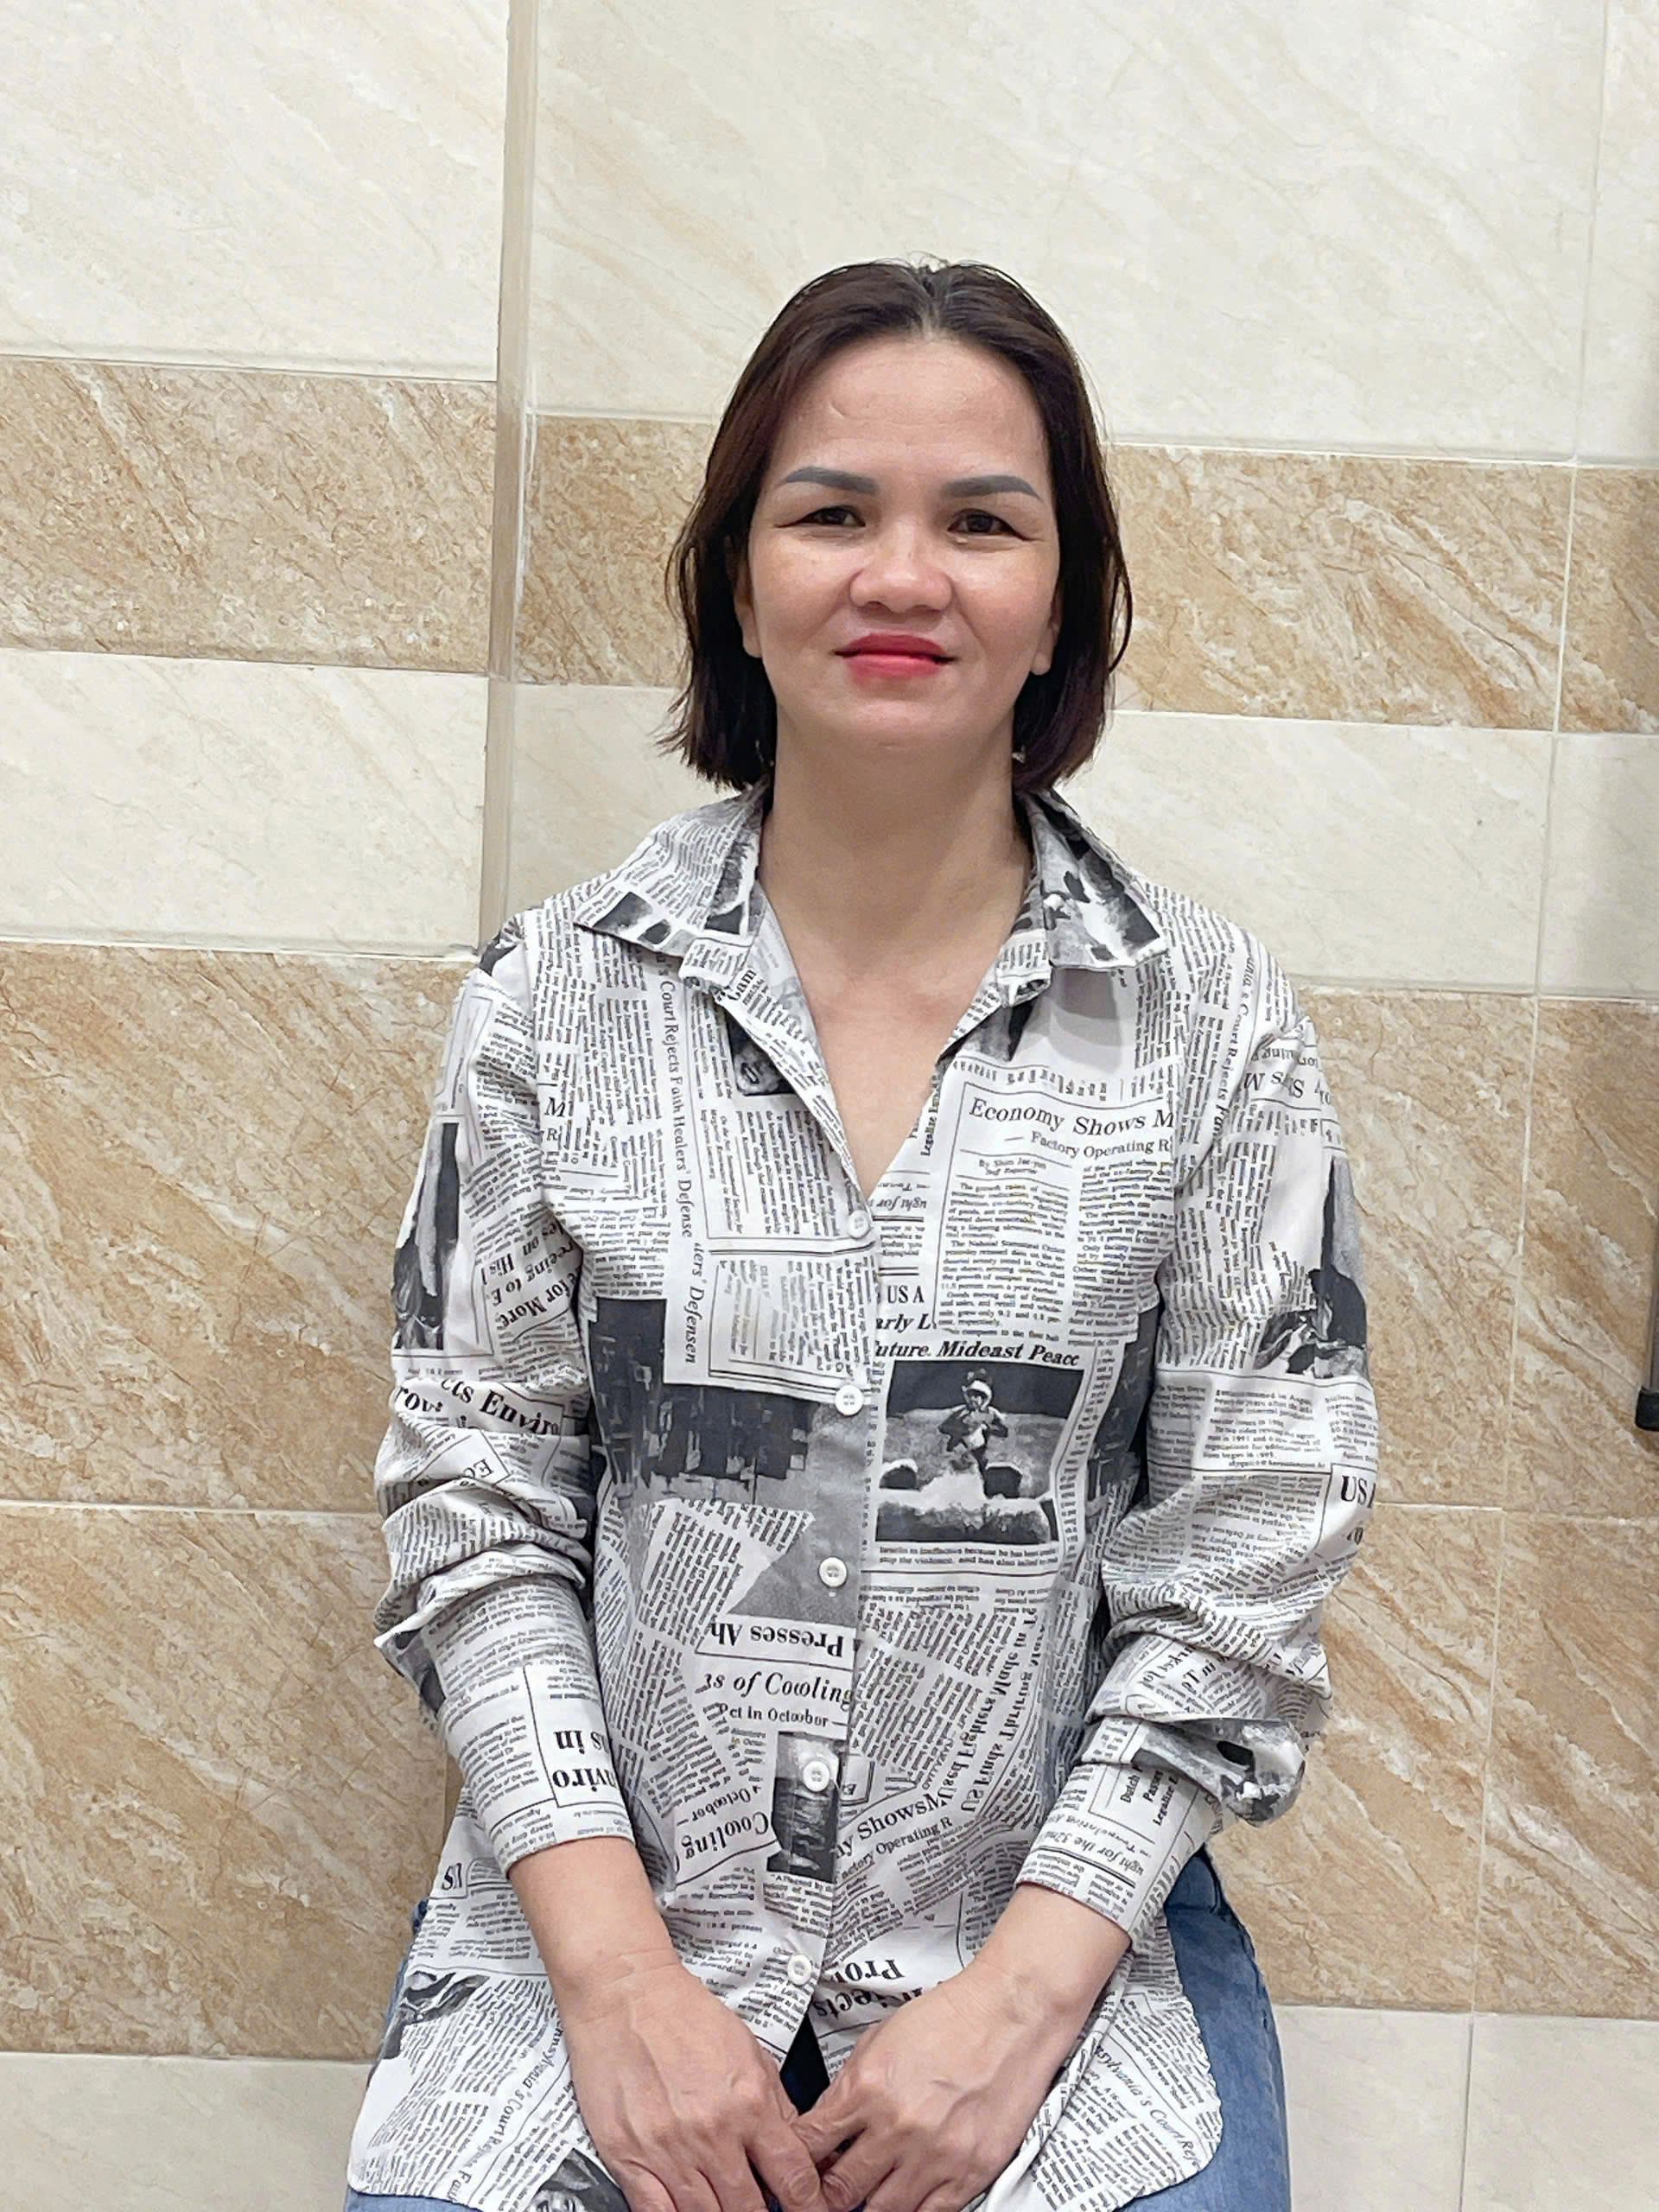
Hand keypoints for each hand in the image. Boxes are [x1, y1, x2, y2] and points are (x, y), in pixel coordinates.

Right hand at [559, 1952, 826, 2211]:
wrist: (625, 1993)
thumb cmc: (682, 2014)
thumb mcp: (749, 2049)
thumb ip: (775, 2103)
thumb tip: (795, 2148)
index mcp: (748, 2102)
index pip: (793, 2176)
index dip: (808, 2204)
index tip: (810, 2211)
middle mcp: (711, 2131)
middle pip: (749, 2208)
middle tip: (762, 2208)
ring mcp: (668, 2150)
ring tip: (726, 2203)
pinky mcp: (628, 2158)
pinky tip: (688, 2210)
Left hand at [788, 1966, 1077, 2211]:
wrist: (1008, 2014)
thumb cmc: (950, 2019)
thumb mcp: (879, 2038)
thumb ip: (849, 2084)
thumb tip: (827, 2123)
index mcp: (867, 2088)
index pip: (811, 2145)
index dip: (798, 2164)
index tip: (797, 2171)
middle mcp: (897, 2126)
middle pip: (841, 2189)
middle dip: (827, 2195)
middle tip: (827, 2194)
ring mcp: (934, 2155)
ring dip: (867, 2206)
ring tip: (866, 2195)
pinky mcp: (969, 2172)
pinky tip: (904, 2200)